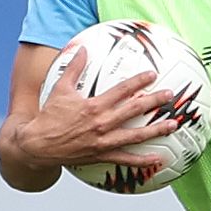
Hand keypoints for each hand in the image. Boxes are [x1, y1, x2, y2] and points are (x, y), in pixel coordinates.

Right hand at [3, 44, 192, 170]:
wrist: (37, 145)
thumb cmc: (48, 116)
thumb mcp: (60, 90)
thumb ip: (73, 69)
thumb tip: (81, 49)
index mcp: (94, 106)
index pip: (122, 90)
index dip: (139, 81)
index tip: (153, 75)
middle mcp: (102, 123)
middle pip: (134, 110)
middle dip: (155, 101)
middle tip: (170, 95)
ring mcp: (104, 141)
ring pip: (136, 135)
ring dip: (156, 130)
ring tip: (173, 125)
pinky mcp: (102, 155)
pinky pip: (125, 159)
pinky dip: (142, 160)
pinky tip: (158, 159)